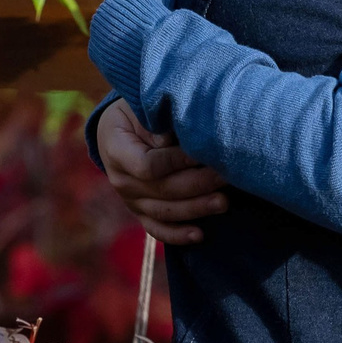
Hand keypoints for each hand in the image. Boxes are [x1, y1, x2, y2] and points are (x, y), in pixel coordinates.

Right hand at [94, 98, 226, 244]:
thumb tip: (172, 142)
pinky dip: (178, 235)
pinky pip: (157, 229)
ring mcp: (130, 200)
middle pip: (161, 190)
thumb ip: (156, 123)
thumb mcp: (140, 107)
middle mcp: (121, 180)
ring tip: (223, 202)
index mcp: (116, 150)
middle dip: (197, 184)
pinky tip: (200, 235)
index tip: (203, 153)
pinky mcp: (140, 212)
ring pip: (164, 212)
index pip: (148, 165)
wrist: (115, 132)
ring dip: (196, 209)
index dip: (176, 161)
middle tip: (225, 176)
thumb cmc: (134, 113)